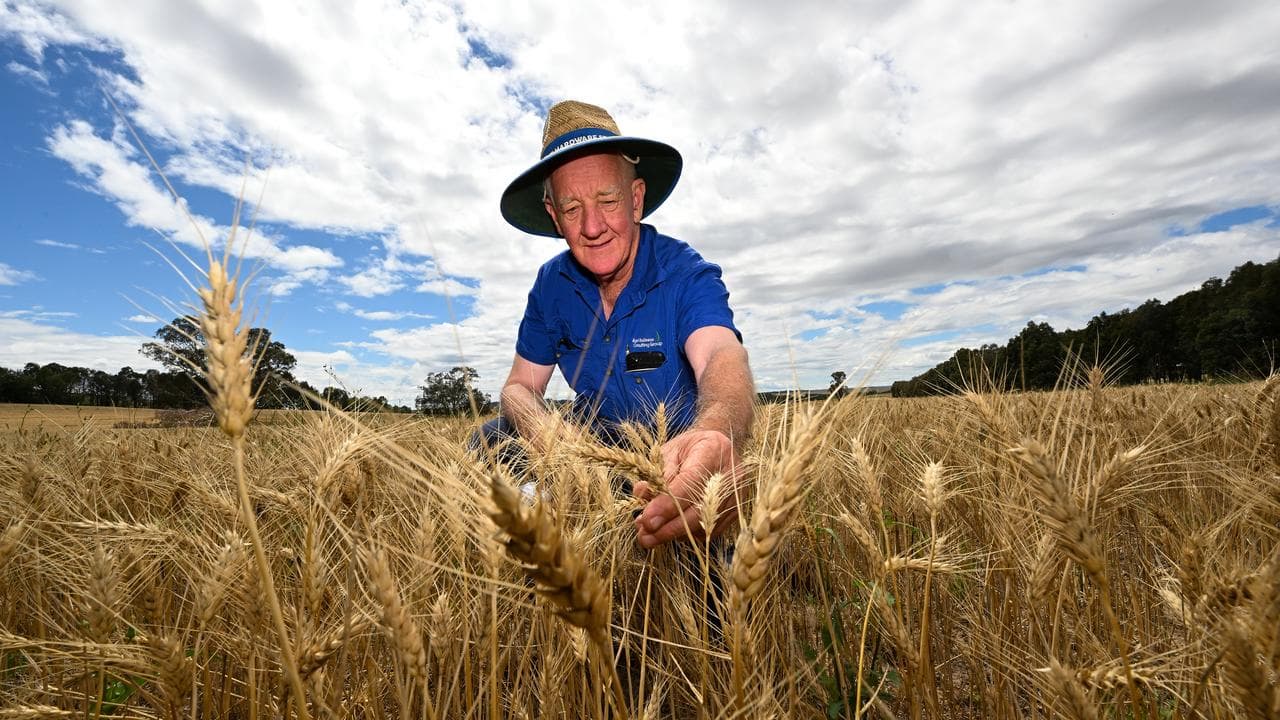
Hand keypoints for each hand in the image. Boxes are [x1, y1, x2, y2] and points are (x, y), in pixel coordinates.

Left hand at [634, 429, 743, 548]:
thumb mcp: (669, 451)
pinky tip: (668, 530)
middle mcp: (731, 474)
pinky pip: (709, 531)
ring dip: (674, 533)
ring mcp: (736, 495)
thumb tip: (641, 494)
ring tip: (649, 535)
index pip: (690, 482)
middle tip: (644, 537)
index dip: (668, 504)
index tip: (647, 519)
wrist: (716, 448)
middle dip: (669, 527)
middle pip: (700, 509)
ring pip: (704, 524)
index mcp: (712, 450)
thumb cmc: (689, 448)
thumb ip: (656, 472)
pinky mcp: (734, 512)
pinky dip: (687, 534)